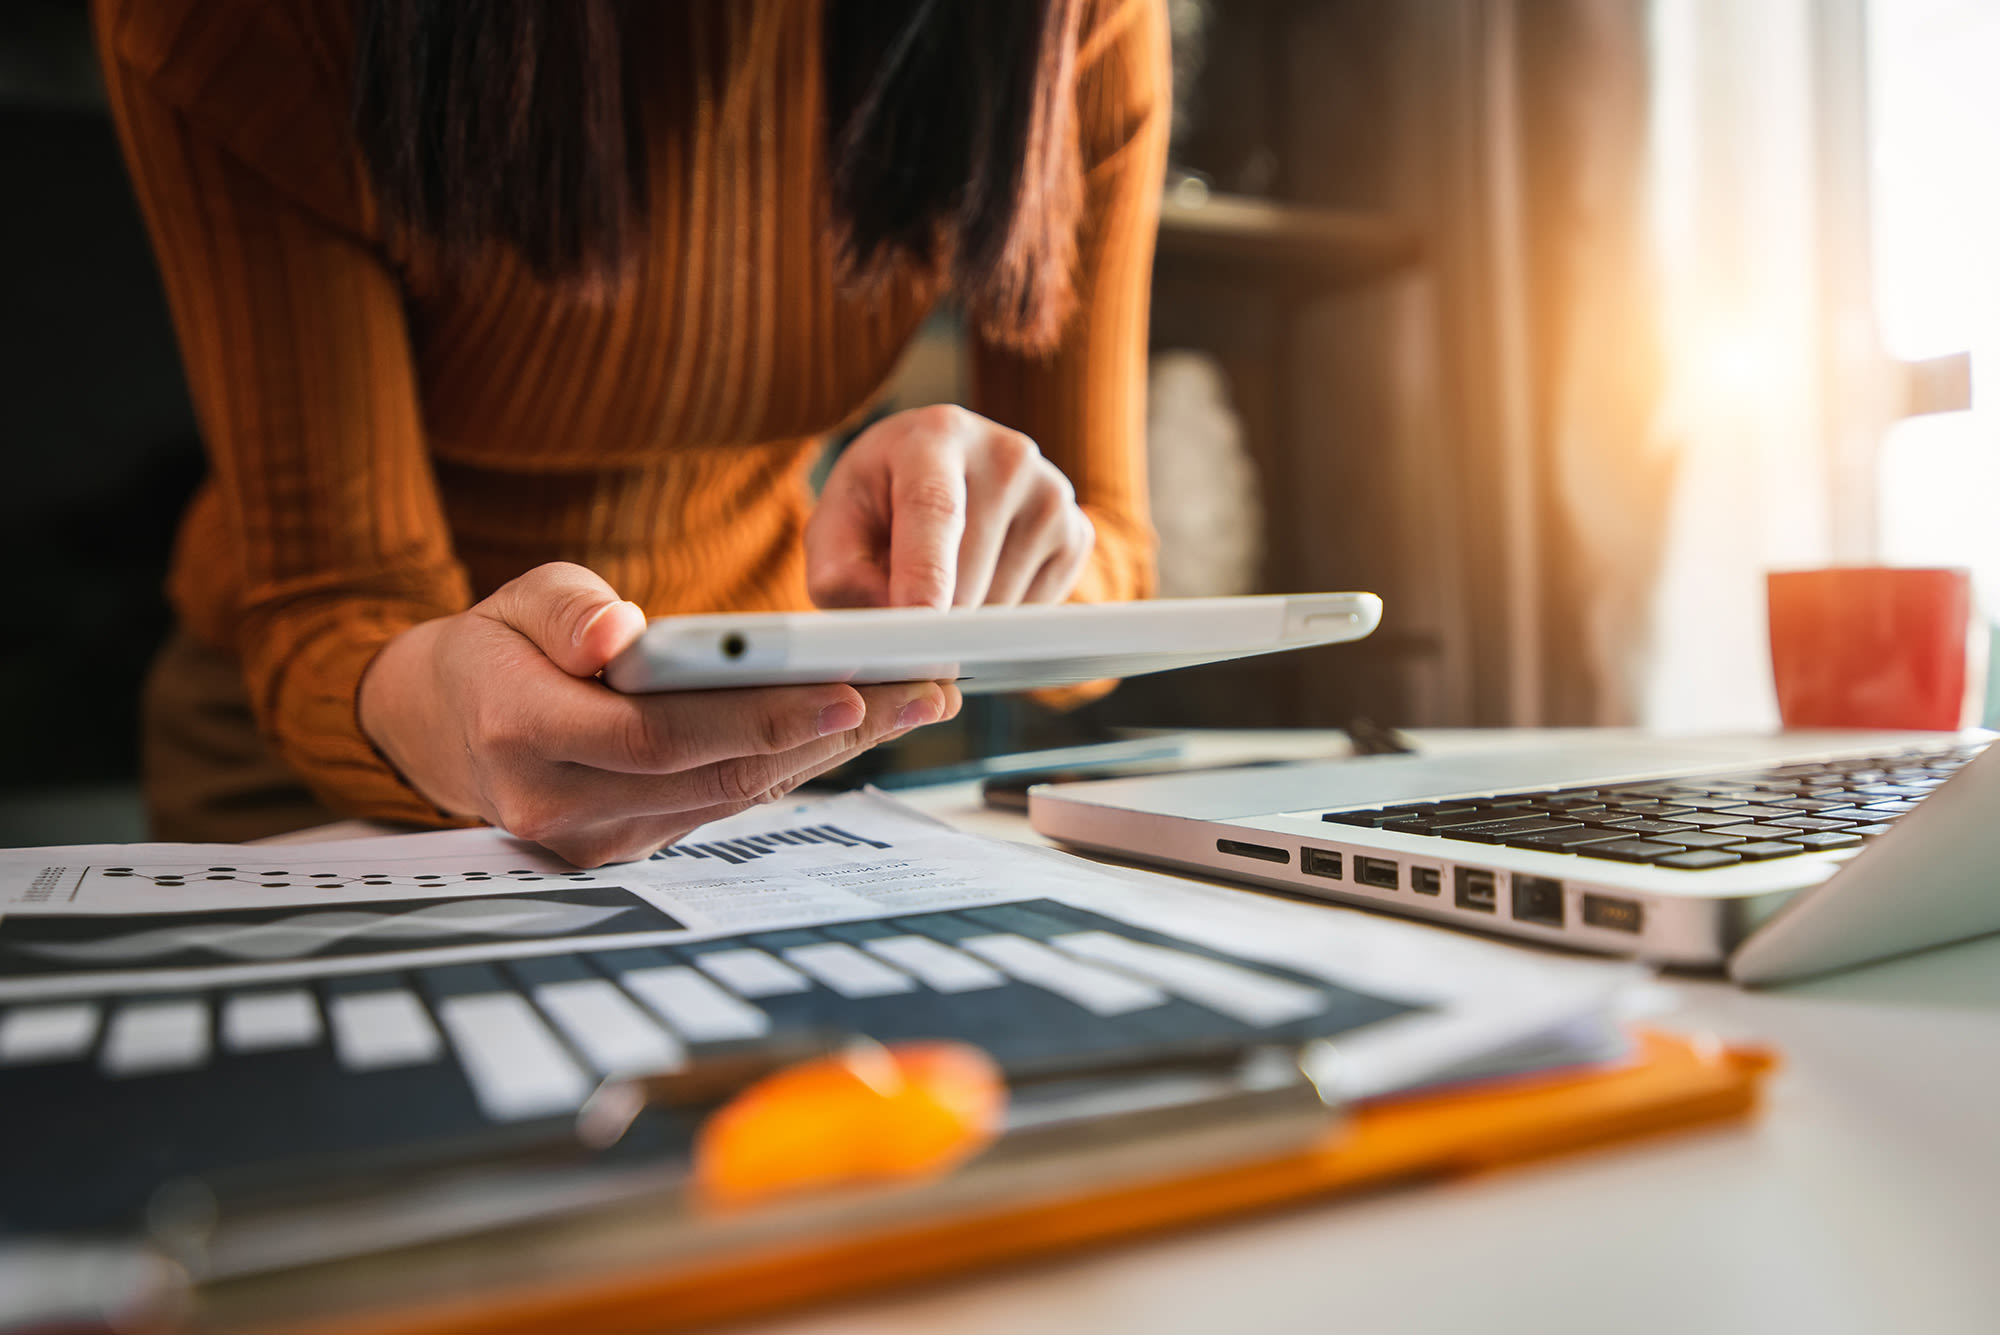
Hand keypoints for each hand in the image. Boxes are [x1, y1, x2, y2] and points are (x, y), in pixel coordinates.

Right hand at [357, 562, 960, 866]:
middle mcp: (556, 805)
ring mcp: (594, 843)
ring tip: (913, 703)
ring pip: (732, 798)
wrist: (445, 725)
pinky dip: (793, 767)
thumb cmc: (497, 646)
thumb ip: (567, 612)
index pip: (659, 733)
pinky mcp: (627, 854)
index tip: (850, 688)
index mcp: (519, 732)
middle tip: (923, 691)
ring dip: (830, 752)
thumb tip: (618, 635)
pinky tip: (856, 730)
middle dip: (830, 732)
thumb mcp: (518, 600)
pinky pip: (724, 807)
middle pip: (716, 774)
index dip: (759, 716)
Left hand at [805, 404, 1095, 609]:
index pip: (935, 510)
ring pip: (1004, 606)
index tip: (917, 627)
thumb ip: (841, 574)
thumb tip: (891, 617)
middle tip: (900, 610)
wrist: (939, 478)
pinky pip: (1038, 613)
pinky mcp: (1077, 532)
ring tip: (943, 581)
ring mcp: (1051, 492)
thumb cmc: (880, 506)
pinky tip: (980, 582)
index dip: (925, 574)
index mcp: (935, 436)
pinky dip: (1003, 620)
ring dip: (965, 624)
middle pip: (969, 576)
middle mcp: (1006, 455)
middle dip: (930, 623)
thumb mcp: (837, 528)